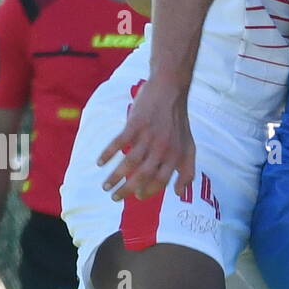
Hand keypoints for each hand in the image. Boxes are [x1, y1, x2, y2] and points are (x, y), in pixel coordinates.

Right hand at [97, 78, 194, 202]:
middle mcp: (163, 147)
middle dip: (127, 190)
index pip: (161, 181)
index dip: (148, 191)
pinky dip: (108, 154)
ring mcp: (149, 136)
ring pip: (129, 163)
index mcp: (176, 155)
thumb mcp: (189, 146)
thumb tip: (179, 193)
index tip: (137, 196)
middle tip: (115, 198)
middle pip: (142, 176)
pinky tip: (100, 163)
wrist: (170, 90)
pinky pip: (118, 143)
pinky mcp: (136, 124)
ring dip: (114, 177)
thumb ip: (187, 170)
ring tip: (105, 186)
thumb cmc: (178, 122)